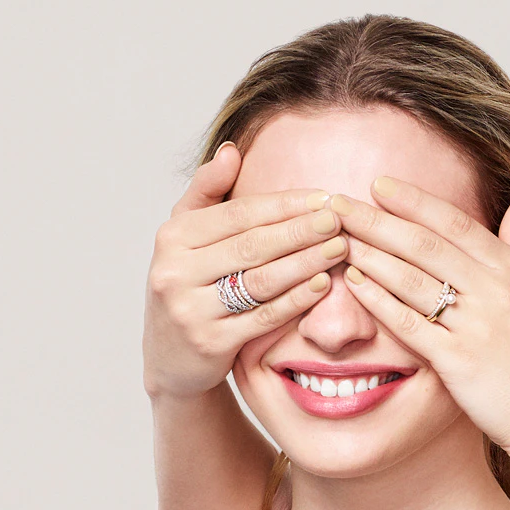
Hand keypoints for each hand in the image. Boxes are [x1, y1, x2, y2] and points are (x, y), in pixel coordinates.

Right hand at [141, 144, 347, 398]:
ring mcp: (191, 309)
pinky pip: (264, 317)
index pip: (238, 213)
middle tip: (339, 220)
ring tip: (340, 248)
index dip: (285, 205)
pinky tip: (323, 285)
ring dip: (305, 262)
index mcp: (173, 236)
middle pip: (252, 244)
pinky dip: (297, 300)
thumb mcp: (185, 238)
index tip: (324, 197)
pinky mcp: (210, 343)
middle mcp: (175, 270)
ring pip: (260, 280)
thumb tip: (233, 150)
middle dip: (301, 230)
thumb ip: (207, 193)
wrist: (170, 358)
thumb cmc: (189, 287)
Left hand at [332, 178, 509, 472]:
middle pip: (426, 244)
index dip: (414, 202)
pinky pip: (408, 322)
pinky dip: (378, 300)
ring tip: (337, 239)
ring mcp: (477, 325)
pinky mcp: (458, 360)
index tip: (380, 186)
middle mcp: (496, 292)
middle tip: (338, 204)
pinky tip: (354, 284)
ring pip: (412, 279)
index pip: (457, 224)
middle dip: (377, 220)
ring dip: (370, 255)